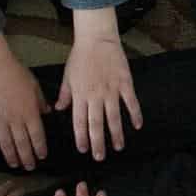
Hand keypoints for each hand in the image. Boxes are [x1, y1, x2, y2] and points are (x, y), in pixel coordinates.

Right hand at [0, 40, 49, 169]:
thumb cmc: (16, 73)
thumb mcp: (35, 86)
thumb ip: (41, 102)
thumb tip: (47, 113)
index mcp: (29, 112)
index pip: (37, 136)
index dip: (39, 148)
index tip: (41, 156)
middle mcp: (15, 120)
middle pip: (22, 144)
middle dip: (27, 158)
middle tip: (29, 167)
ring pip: (6, 144)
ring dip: (11, 156)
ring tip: (14, 164)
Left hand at [55, 14, 142, 161]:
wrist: (97, 38)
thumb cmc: (80, 56)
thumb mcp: (67, 75)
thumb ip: (64, 94)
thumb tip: (58, 109)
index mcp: (80, 95)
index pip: (80, 121)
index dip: (81, 137)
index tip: (83, 150)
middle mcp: (95, 95)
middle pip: (96, 124)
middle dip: (98, 143)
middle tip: (100, 157)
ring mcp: (111, 90)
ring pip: (114, 117)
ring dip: (116, 134)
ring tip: (118, 147)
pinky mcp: (125, 83)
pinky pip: (131, 102)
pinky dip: (135, 114)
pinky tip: (137, 126)